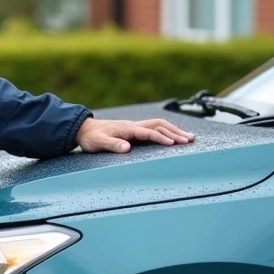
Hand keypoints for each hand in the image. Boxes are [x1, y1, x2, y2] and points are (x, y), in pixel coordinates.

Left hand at [76, 117, 193, 153]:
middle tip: (190, 140)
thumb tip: (127, 148)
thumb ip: (112, 145)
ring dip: (174, 130)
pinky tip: (173, 136)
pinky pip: (154, 128)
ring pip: (159, 125)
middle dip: (175, 132)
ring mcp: (135, 127)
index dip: (162, 138)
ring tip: (188, 137)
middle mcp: (134, 126)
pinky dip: (167, 131)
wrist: (84, 129)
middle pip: (159, 125)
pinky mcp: (134, 130)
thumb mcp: (98, 143)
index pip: (149, 132)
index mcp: (128, 128)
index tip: (174, 144)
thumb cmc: (91, 137)